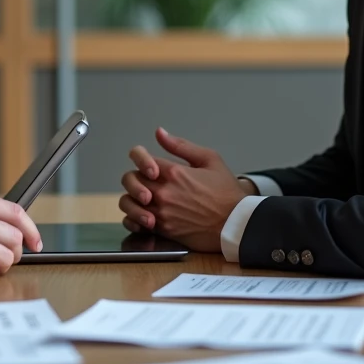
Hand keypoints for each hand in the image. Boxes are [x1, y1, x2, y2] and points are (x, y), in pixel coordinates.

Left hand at [118, 127, 247, 252]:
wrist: (236, 224)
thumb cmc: (226, 192)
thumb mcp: (209, 159)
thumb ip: (181, 146)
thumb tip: (159, 133)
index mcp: (173, 172)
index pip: (140, 157)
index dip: (140, 157)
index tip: (149, 164)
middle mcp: (163, 192)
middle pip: (130, 179)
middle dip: (135, 178)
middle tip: (146, 182)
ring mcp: (161, 212)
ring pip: (128, 202)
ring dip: (132, 199)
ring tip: (144, 200)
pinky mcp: (163, 230)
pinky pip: (134, 223)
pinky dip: (133, 219)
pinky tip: (144, 216)